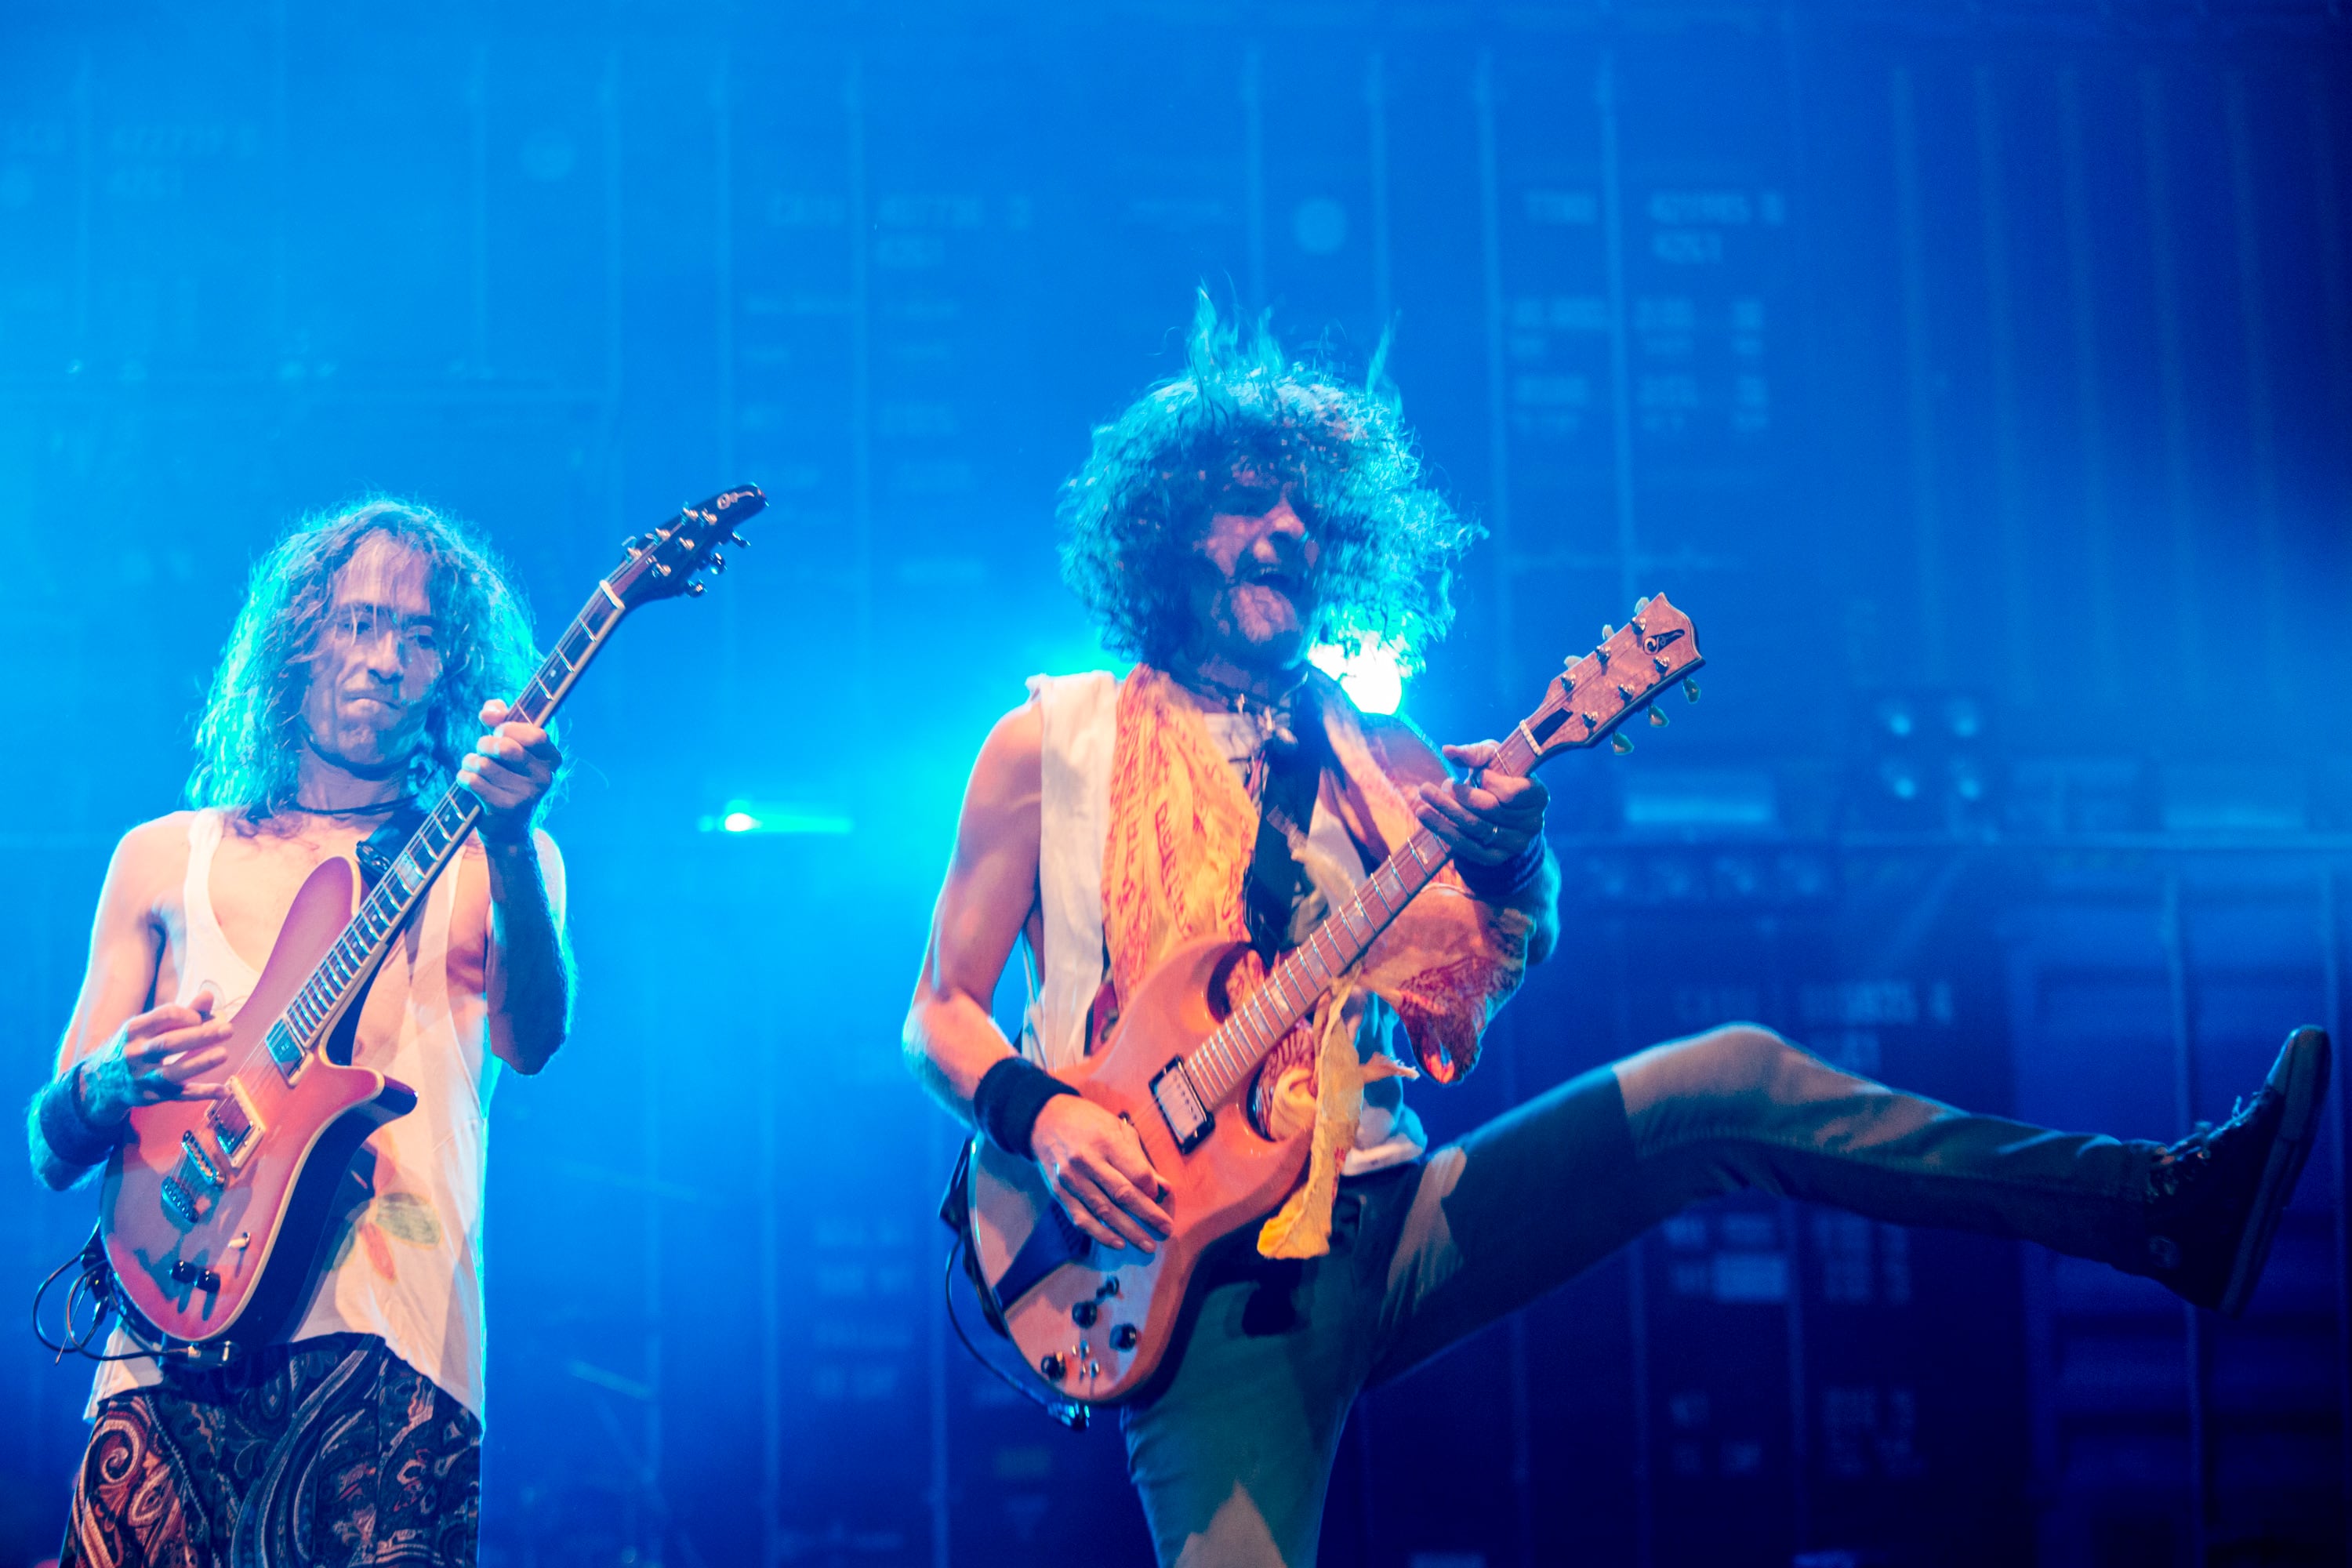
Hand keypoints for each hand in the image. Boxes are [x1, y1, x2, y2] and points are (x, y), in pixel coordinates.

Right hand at [82, 989, 232, 1123]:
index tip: (201, 1018)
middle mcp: (136, 1054)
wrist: (99, 1082)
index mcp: (135, 1030)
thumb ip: (181, 1013)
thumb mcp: (148, 1027)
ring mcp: (143, 1078)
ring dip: (199, 1063)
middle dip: (200, 1036)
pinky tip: (224, 1091)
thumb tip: (209, 995)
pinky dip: (202, 1094)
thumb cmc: (135, 1045)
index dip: (187, 1014)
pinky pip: (180, 1096)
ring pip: (172, 1073)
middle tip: (228, 1029)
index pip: (164, 1016)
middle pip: (169, 1044)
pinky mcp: (153, 1096)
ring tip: (224, 1054)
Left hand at [459, 699, 560, 843]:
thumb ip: (501, 719)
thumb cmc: (507, 776)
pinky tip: (468, 782)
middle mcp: (544, 778)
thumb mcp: (509, 745)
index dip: (509, 728)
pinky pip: (473, 781)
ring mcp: (526, 795)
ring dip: (470, 762)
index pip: (536, 735)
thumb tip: (490, 711)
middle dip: (484, 743)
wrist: (508, 826)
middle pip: (505, 747)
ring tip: (474, 768)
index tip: (499, 730)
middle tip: (482, 750)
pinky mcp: (505, 808)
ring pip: (483, 764)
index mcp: (551, 759)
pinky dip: (464, 777)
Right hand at [1029, 1094, 1171, 1253]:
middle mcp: (1087, 1161)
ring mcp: (1071, 1179)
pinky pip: (1081, 1218)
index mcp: (1106, 1141)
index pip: (1136, 1173)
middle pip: (1122, 1195)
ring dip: (1128, 1231)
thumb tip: (1163, 1187)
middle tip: (1166, 1230)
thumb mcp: (1118, 1129)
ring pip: (1103, 1211)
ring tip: (1148, 1245)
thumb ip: (1140, 1159)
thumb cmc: (1088, 1122)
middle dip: (1147, 1216)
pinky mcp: (1059, 1193)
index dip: (1151, 1190)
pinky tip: (1118, 1243)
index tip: (1160, 1196)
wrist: (1045, 1121)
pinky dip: (1100, 1234)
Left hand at [1415, 740, 1548, 865]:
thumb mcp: (1493, 758)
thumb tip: (1449, 751)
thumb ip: (1474, 753)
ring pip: (1477, 828)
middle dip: (1458, 797)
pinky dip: (1447, 833)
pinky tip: (1429, 820)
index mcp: (1538, 796)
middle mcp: (1532, 823)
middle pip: (1490, 810)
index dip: (1489, 782)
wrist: (1503, 810)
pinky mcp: (1497, 858)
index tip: (1473, 773)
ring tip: (1421, 804)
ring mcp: (1516, 843)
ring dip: (1446, 815)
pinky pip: (1470, 849)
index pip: (1511, 792)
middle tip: (1428, 788)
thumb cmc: (1499, 775)